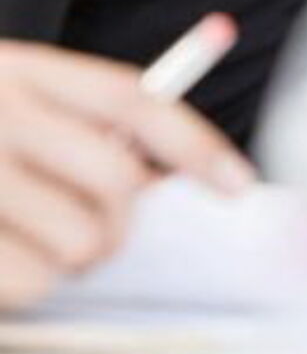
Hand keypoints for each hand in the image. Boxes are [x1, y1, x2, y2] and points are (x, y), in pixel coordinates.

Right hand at [0, 38, 255, 309]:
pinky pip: (29, 283)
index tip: (238, 184)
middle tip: (96, 230)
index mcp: (20, 69)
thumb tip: (172, 165)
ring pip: (78, 243)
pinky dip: (25, 284)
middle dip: (120, 219)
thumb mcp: (12, 99)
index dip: (195, 143)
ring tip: (31, 240)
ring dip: (71, 258)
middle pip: (115, 181)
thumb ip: (82, 122)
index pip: (133, 102)